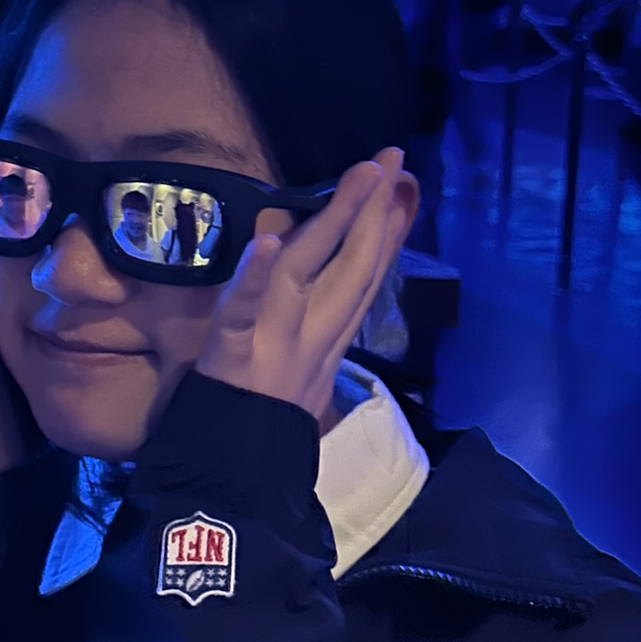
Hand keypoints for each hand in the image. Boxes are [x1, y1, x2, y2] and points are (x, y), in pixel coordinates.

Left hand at [194, 150, 415, 424]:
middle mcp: (313, 336)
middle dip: (374, 211)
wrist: (235, 482)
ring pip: (309, 272)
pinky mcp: (233, 354)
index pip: (365, 278)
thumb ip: (322, 333)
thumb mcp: (306, 378)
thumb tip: (340, 298)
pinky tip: (270, 241)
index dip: (388, 233)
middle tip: (392, 160)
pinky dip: (257, 277)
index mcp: (328, 341)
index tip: (406, 188)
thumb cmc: (263, 427)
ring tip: (359, 176)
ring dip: (336, 221)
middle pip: (353, 267)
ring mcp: (276, 342)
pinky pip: (243, 311)